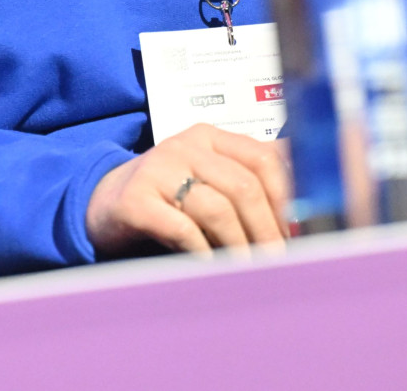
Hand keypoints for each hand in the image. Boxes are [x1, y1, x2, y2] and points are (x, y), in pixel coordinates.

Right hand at [86, 123, 290, 257]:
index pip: (262, 156)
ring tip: (248, 269)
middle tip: (278, 260)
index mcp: (209, 136)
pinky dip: (204, 252)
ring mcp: (158, 169)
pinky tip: (212, 267)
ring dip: (239, 246)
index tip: (297, 228)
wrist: (103, 202)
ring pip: (217, 208)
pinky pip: (182, 229)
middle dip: (267, 228)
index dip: (286, 195)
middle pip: (243, 185)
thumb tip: (304, 199)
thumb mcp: (207, 176)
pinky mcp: (136, 200)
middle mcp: (185, 145)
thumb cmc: (167, 195)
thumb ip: (246, 178)